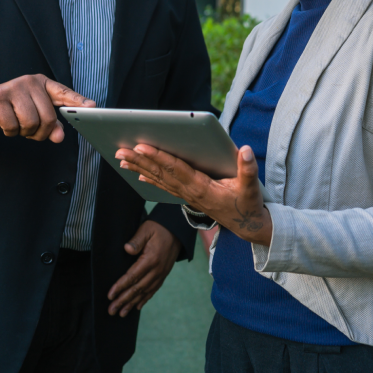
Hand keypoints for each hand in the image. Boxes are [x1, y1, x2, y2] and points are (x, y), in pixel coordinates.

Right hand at [0, 74, 93, 142]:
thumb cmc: (13, 110)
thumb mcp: (34, 114)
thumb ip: (51, 125)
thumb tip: (59, 136)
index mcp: (41, 83)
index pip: (62, 92)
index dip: (77, 101)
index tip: (92, 107)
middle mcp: (28, 82)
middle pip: (48, 117)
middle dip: (41, 132)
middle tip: (32, 132)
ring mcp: (12, 89)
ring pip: (31, 122)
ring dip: (25, 132)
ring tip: (18, 126)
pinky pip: (13, 126)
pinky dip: (11, 132)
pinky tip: (6, 124)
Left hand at [106, 220, 180, 316]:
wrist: (177, 229)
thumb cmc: (158, 228)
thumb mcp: (146, 229)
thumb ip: (137, 240)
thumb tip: (127, 249)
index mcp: (151, 259)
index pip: (132, 276)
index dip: (120, 287)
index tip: (110, 296)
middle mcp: (156, 270)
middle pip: (137, 288)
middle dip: (123, 300)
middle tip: (112, 310)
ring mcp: (161, 274)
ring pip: (145, 292)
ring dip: (132, 303)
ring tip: (121, 313)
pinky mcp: (163, 274)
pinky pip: (153, 290)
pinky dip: (145, 299)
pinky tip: (137, 307)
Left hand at [116, 144, 272, 245]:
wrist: (246, 226)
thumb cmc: (247, 204)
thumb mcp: (251, 188)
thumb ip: (248, 169)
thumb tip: (245, 150)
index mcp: (202, 187)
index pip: (176, 169)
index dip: (158, 157)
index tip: (142, 147)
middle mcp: (190, 192)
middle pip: (161, 173)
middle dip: (140, 161)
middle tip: (121, 151)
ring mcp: (187, 196)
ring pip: (159, 179)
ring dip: (140, 168)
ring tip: (122, 159)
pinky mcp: (188, 197)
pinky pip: (165, 187)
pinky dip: (151, 179)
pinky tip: (139, 174)